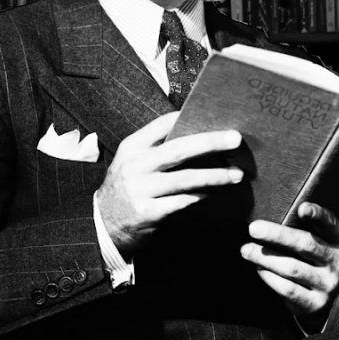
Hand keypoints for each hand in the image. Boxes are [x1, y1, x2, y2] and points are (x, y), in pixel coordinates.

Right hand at [97, 112, 242, 258]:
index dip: (189, 118)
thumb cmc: (127, 188)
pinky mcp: (147, 213)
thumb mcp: (133, 162)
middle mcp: (135, 166)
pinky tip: (217, 194)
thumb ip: (157, 149)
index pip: (162, 125)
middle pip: (178, 149)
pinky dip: (202, 197)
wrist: (101, 225)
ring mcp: (140, 190)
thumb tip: (200, 137)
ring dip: (215, 176)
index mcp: (132, 147)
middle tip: (235, 139)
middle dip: (210, 143)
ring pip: (185, 179)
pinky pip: (182, 202)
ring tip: (237, 174)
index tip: (214, 115)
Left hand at [240, 202, 338, 324]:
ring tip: (247, 250)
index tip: (302, 208)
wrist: (326, 299)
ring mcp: (329, 284)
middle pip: (306, 245)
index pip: (330, 224)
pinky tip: (259, 268)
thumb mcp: (319, 241)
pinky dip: (270, 277)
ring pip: (293, 268)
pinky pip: (288, 289)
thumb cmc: (314, 259)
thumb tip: (273, 215)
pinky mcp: (316, 304)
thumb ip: (306, 227)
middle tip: (254, 229)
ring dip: (265, 257)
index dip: (318, 215)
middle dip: (278, 235)